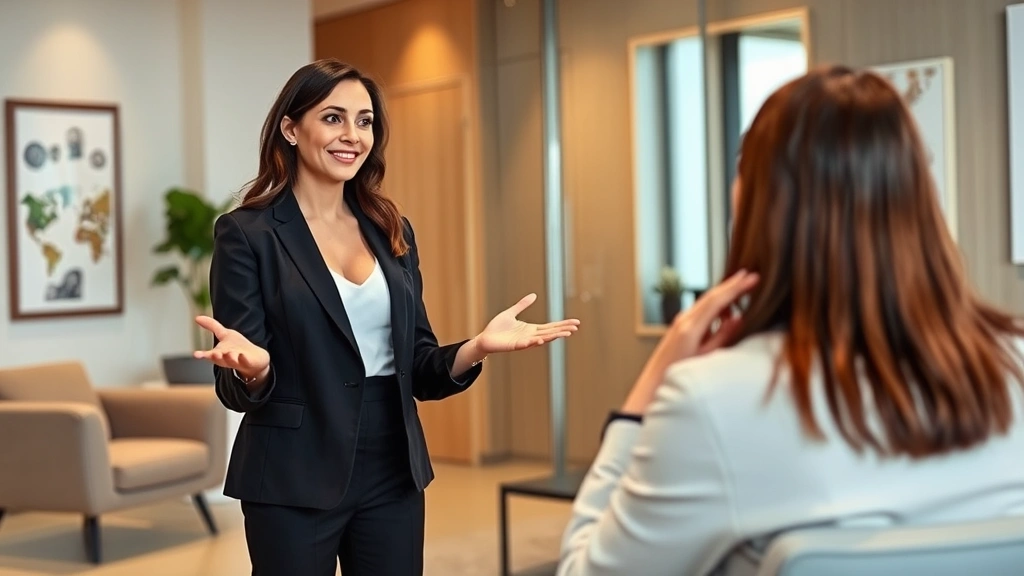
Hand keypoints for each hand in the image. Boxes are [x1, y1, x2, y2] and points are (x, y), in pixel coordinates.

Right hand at [192, 315, 270, 382]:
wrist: (254, 359)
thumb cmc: (236, 347)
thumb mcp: (224, 334)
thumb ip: (211, 326)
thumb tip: (197, 317)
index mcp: (219, 353)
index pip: (209, 355)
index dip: (202, 355)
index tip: (196, 354)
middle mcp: (226, 358)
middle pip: (219, 359)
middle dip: (216, 357)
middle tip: (214, 354)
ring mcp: (237, 361)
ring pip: (231, 360)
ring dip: (229, 357)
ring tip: (228, 353)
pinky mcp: (248, 362)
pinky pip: (245, 361)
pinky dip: (243, 359)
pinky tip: (241, 355)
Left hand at [473, 293, 580, 353]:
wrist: (484, 338)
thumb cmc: (496, 328)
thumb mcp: (511, 312)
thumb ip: (522, 305)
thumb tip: (534, 295)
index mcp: (531, 329)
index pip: (551, 326)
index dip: (563, 324)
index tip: (575, 322)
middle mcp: (530, 336)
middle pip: (550, 333)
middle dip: (563, 330)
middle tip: (576, 328)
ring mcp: (524, 341)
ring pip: (542, 339)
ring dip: (553, 336)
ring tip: (565, 334)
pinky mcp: (515, 345)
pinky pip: (526, 344)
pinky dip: (534, 342)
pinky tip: (542, 339)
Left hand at [621, 269, 759, 413]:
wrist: (654, 382)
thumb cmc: (679, 373)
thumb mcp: (706, 357)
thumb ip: (723, 336)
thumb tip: (738, 318)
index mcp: (691, 327)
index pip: (717, 300)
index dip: (736, 288)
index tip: (752, 279)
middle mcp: (684, 319)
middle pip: (710, 295)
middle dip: (731, 285)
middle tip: (749, 275)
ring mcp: (680, 321)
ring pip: (705, 301)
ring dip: (723, 295)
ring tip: (743, 292)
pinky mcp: (679, 326)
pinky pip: (700, 310)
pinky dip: (714, 306)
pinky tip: (725, 312)